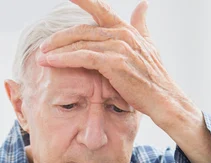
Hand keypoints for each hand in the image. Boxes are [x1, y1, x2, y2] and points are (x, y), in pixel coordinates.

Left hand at [37, 0, 188, 127]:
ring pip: (79, 43)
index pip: (98, 8)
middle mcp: (121, 33)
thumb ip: (141, 25)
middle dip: (59, 38)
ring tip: (42, 56)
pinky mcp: (113, 63)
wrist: (165, 101)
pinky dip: (63, 59)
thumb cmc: (155, 79)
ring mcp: (118, 47)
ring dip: (56, 50)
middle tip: (44, 46)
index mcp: (126, 29)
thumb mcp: (149, 46)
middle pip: (81, 29)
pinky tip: (51, 62)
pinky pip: (82, 57)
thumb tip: (142, 5)